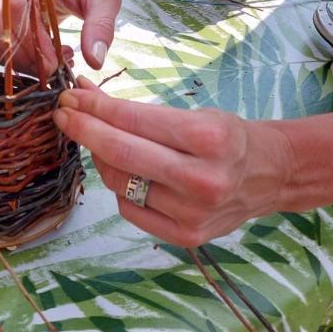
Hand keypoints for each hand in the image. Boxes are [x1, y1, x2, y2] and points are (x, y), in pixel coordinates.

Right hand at [0, 0, 120, 75]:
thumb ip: (101, 26)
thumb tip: (94, 61)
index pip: (17, 6)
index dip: (31, 39)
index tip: (54, 63)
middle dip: (24, 55)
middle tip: (55, 70)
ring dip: (24, 60)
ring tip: (58, 63)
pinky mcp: (4, 16)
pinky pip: (4, 43)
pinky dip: (24, 59)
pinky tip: (50, 59)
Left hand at [53, 78, 293, 246]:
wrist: (269, 176)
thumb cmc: (227, 137)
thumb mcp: (194, 113)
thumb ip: (139, 109)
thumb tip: (85, 94)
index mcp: (209, 138)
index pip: (134, 120)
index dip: (95, 107)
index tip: (72, 96)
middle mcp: (203, 179)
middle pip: (121, 154)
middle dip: (84, 129)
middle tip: (63, 113)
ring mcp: (193, 213)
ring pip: (119, 183)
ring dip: (99, 157)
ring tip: (98, 140)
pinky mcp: (186, 236)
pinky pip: (129, 209)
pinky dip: (118, 186)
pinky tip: (122, 171)